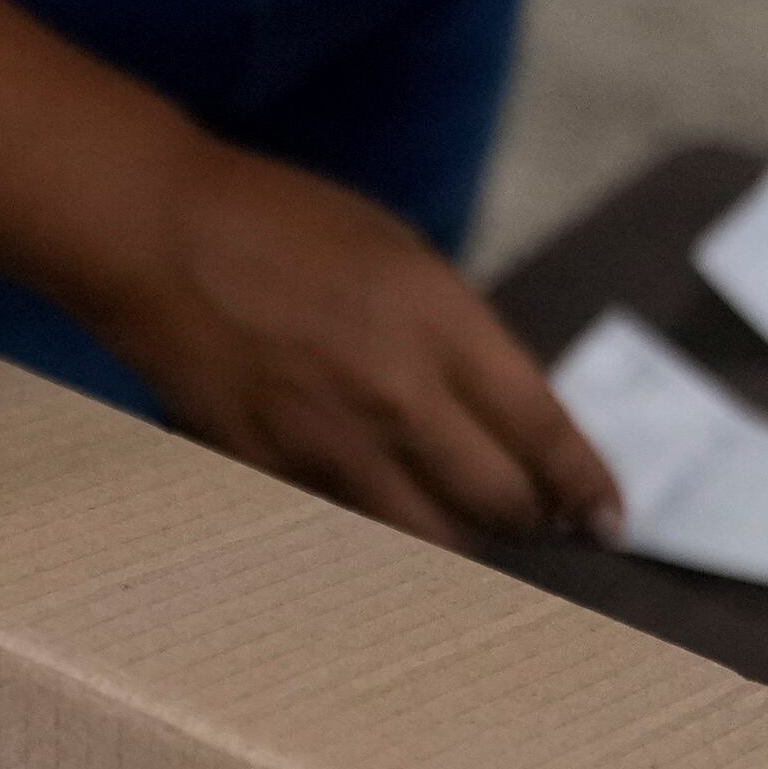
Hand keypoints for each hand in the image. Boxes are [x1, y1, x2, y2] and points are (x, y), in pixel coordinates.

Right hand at [80, 142, 623, 546]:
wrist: (157, 235)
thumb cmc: (280, 226)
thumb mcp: (398, 252)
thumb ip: (456, 334)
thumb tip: (500, 410)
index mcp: (439, 321)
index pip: (542, 430)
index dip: (586, 486)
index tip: (610, 518)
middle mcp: (396, 393)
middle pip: (498, 503)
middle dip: (533, 522)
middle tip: (545, 525)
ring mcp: (330, 443)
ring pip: (428, 540)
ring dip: (463, 543)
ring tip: (471, 531)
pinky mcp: (273, 473)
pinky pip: (350, 534)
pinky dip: (382, 538)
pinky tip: (388, 526)